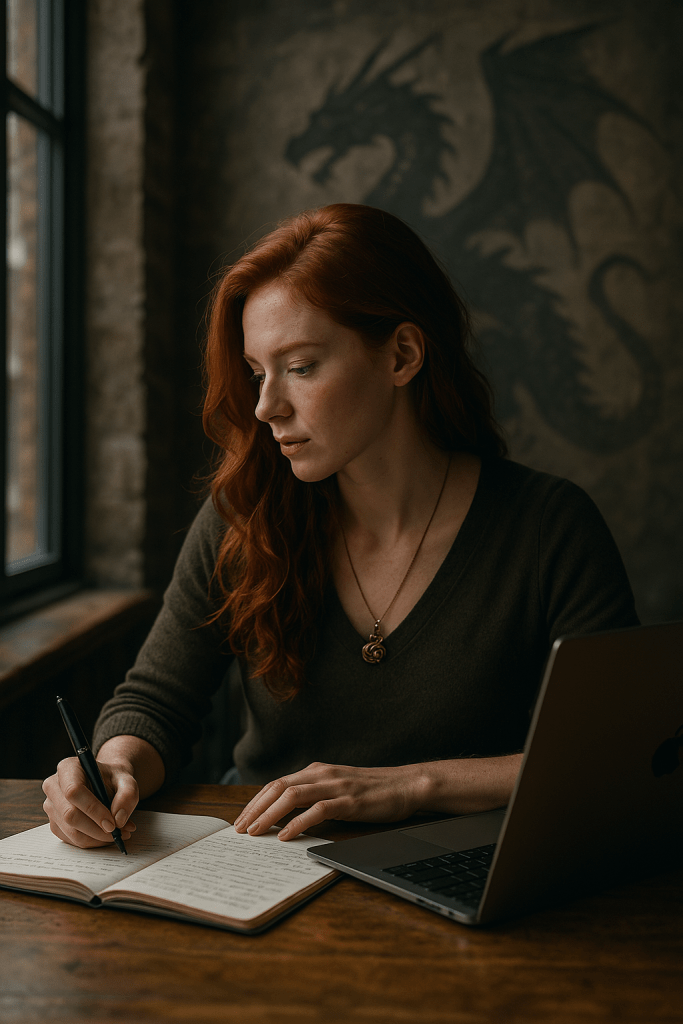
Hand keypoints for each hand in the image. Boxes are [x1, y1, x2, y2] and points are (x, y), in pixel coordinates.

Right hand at [42, 756, 138, 848]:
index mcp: (68, 768)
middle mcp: (53, 786)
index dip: (93, 810)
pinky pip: (71, 840)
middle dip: (97, 829)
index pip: (74, 791)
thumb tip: (118, 819)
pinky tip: (106, 835)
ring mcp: (51, 807)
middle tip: (119, 832)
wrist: (105, 784)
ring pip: (71, 831)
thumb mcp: (127, 780)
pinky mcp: (55, 823)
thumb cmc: (113, 780)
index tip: (112, 823)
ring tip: (119, 834)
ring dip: (97, 838)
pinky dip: (92, 842)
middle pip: (69, 814)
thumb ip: (127, 795)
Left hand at [233, 762, 426, 840]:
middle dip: (255, 808)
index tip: (241, 819)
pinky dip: (298, 823)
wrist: (407, 784)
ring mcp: (336, 786)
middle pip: (278, 787)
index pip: (277, 784)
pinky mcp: (349, 800)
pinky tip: (286, 836)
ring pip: (292, 796)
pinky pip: (317, 810)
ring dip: (269, 815)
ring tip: (255, 832)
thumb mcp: (338, 789)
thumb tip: (287, 817)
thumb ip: (315, 797)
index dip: (256, 801)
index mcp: (317, 771)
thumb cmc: (373, 791)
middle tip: (239, 829)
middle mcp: (323, 774)